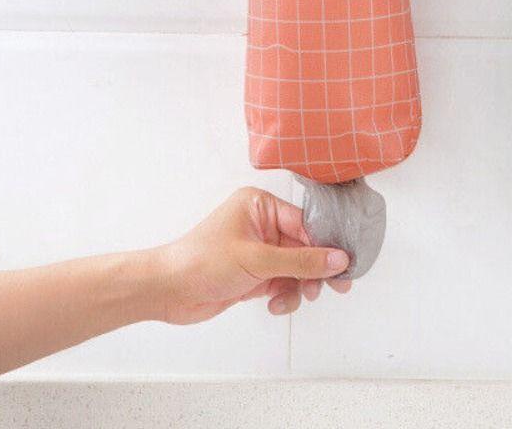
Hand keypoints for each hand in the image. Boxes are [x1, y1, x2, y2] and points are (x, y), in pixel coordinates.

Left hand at [148, 187, 352, 323]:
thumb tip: (339, 259)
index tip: (345, 262)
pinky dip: (285, 295)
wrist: (166, 292)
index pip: (304, 222)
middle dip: (314, 269)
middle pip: (304, 246)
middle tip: (336, 287)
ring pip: (295, 268)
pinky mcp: (253, 274)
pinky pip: (282, 283)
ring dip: (298, 285)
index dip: (325, 244)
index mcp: (260, 206)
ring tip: (296, 297)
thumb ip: (301, 261)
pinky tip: (276, 305)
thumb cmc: (202, 262)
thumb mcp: (258, 260)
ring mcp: (258, 251)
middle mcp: (261, 225)